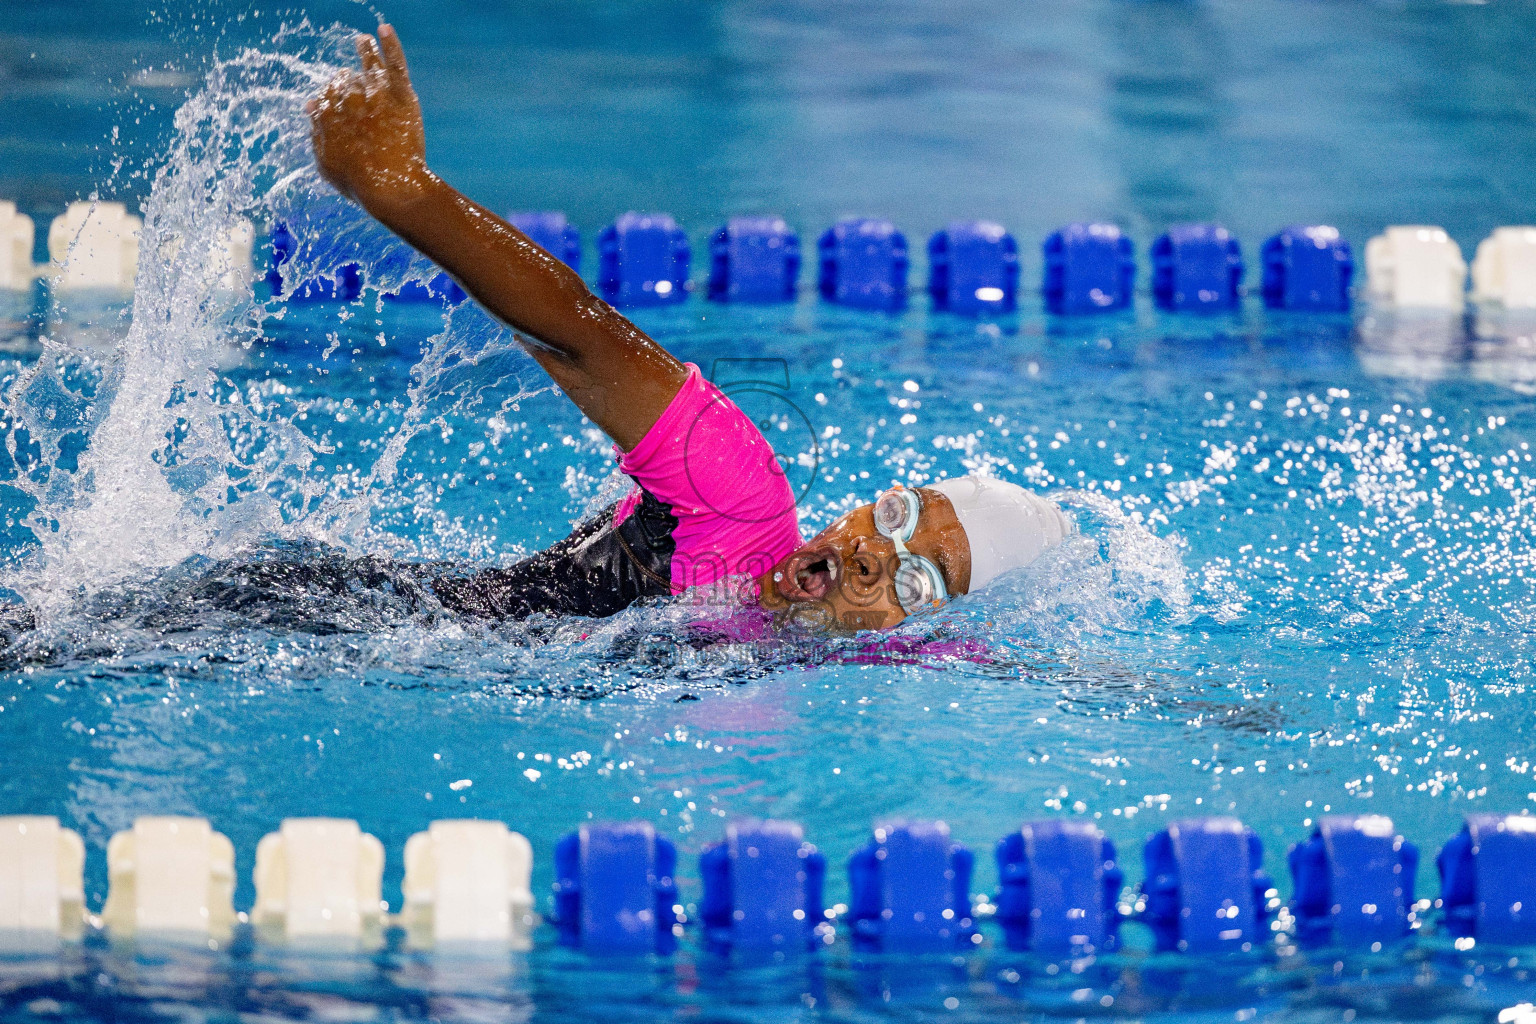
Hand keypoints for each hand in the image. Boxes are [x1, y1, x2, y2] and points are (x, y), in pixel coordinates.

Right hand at [307, 24, 433, 216]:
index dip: (329, 96)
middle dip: (345, 79)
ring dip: (364, 52)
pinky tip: (384, 29)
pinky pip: (394, 64)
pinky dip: (389, 45)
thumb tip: (309, 108)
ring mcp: (374, 97)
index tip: (332, 97)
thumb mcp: (327, 165)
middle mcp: (349, 102)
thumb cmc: (359, 184)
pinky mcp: (398, 96)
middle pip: (345, 82)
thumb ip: (316, 135)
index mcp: (329, 117)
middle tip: (349, 77)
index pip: (326, 97)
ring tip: (362, 41)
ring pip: (367, 69)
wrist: (390, 186)